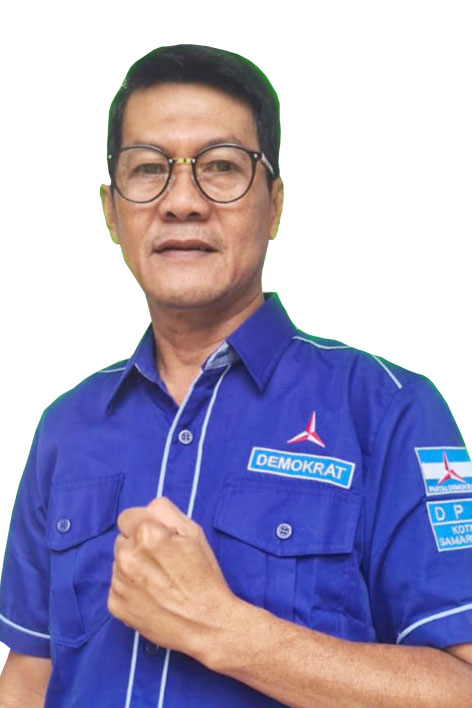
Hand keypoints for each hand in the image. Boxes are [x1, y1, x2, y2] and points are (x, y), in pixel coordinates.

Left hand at [107, 496, 235, 660]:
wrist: (206, 623)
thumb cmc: (203, 576)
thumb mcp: (194, 532)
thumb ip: (166, 511)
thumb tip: (148, 509)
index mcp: (147, 534)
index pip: (127, 516)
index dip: (143, 525)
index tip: (155, 537)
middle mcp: (128, 556)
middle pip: (122, 539)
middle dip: (137, 545)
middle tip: (161, 561)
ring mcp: (119, 582)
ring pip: (119, 563)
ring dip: (133, 567)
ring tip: (159, 581)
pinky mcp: (115, 605)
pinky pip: (117, 586)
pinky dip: (130, 589)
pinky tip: (151, 596)